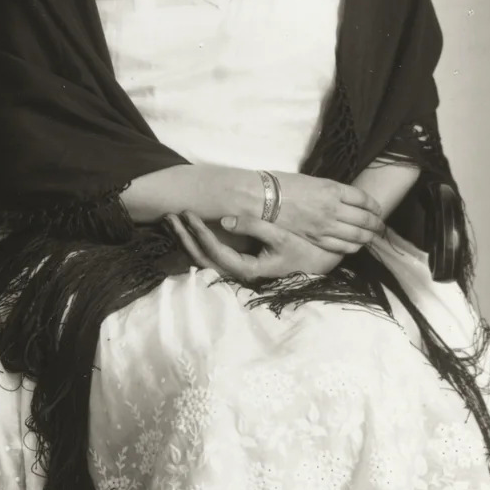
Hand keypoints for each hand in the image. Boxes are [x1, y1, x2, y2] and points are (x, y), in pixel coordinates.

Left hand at [168, 210, 342, 280]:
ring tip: (171, 220)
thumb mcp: (280, 236)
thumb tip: (225, 220)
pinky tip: (185, 229)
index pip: (215, 252)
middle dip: (184, 237)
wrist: (318, 264)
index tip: (189, 214)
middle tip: (170, 215)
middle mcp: (238, 274)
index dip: (200, 233)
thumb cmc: (301, 250)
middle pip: (201, 258)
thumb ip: (254, 227)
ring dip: (185, 240)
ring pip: (202, 259)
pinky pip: (209, 257)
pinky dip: (195, 243)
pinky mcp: (236, 266)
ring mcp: (235, 272)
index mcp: (247, 270)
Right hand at [269, 173, 383, 253]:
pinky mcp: (317, 239)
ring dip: (368, 236)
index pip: (364, 199)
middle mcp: (334, 208)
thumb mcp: (312, 180)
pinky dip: (353, 247)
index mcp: (333, 189)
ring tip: (372, 236)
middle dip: (376, 223)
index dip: (374, 205)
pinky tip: (356, 246)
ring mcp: (326, 226)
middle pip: (365, 219)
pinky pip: (342, 247)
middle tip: (380, 225)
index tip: (377, 209)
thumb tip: (343, 198)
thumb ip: (330, 190)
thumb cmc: (282, 184)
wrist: (262, 199)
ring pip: (357, 235)